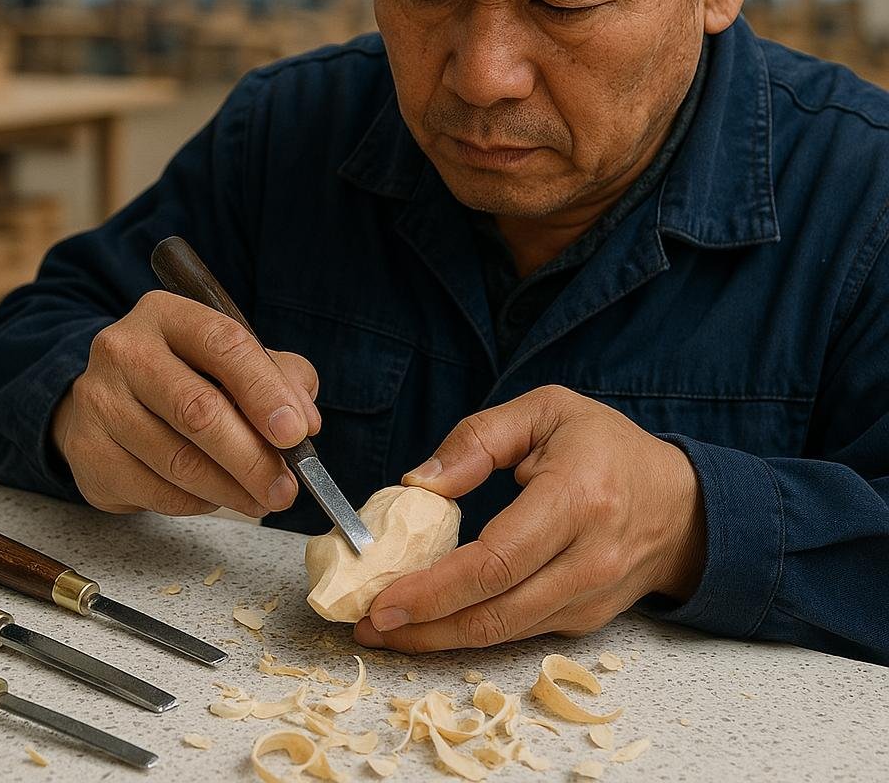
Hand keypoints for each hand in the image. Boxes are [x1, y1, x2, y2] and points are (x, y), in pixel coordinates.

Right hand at [51, 290, 320, 516]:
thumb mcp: (234, 360)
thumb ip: (280, 377)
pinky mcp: (86, 451)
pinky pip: (155, 491)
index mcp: (167, 314)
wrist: (109, 399)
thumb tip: (304, 422)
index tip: (296, 433)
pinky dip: (197, 502)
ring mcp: (98, 401)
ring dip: (232, 489)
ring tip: (263, 500)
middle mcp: (123, 349)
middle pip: (198, 410)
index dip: (265, 391)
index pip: (223, 345)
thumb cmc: (187, 376)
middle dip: (253, 457)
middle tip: (287, 489)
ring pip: (177, 460)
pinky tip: (217, 496)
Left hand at [354, 385, 703, 651]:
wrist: (681, 504)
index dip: (436, 588)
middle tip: (369, 624)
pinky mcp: (588, 620)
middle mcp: (590, 559)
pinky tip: (435, 622)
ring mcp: (592, 597)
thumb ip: (479, 438)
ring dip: (441, 638)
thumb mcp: (546, 411)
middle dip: (425, 626)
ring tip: (389, 629)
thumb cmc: (607, 447)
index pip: (497, 560)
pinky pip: (521, 633)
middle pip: (496, 612)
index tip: (385, 599)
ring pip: (506, 634)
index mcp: (577, 498)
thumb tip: (420, 483)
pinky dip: (473, 632)